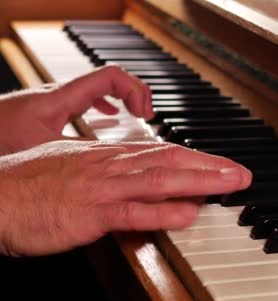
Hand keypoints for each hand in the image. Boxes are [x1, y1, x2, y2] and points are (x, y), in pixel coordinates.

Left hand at [0, 65, 152, 154]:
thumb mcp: (46, 151)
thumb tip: (115, 162)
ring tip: (136, 118)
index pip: (113, 76)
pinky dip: (103, 107)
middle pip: (110, 80)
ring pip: (97, 90)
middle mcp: (60, 95)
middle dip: (135, 95)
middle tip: (148, 116)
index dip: (136, 91)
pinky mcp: (47, 112)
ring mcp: (54, 102)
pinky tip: (107, 122)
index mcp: (63, 97)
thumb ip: (82, 153)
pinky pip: (85, 100)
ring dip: (121, 100)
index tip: (145, 115)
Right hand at [0, 140, 251, 256]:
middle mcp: (111, 165)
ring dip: (201, 180)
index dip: (198, 158)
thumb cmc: (30, 184)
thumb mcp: (74, 166)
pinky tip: (188, 213)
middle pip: (171, 160)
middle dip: (212, 166)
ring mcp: (102, 188)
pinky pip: (132, 211)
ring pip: (160, 179)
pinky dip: (162, 211)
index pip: (163, 152)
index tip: (224, 165)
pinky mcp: (90, 213)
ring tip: (232, 184)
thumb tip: (137, 176)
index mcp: (108, 155)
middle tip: (243, 174)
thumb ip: (109, 171)